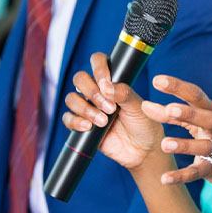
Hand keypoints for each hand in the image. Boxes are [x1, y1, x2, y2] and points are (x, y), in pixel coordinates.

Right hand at [61, 52, 164, 169]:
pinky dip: (75, 121)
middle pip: (80, 78)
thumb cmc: (144, 124)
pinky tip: (89, 127)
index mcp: (112, 81)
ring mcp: (88, 107)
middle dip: (91, 91)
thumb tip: (106, 87)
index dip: (98, 68)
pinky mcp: (81, 125)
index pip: (97, 61)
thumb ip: (124, 94)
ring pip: (71, 98)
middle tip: (109, 108)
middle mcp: (97, 91)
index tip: (106, 82)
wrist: (142, 150)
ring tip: (103, 121)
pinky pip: (68, 119)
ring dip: (85, 108)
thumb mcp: (139, 107)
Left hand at [141, 75, 211, 190]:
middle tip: (169, 109)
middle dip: (188, 113)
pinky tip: (165, 179)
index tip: (157, 80)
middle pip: (205, 118)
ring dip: (184, 145)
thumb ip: (172, 114)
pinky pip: (197, 172)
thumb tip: (145, 106)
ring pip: (202, 146)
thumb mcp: (199, 121)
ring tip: (164, 143)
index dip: (177, 87)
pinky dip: (181, 175)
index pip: (195, 95)